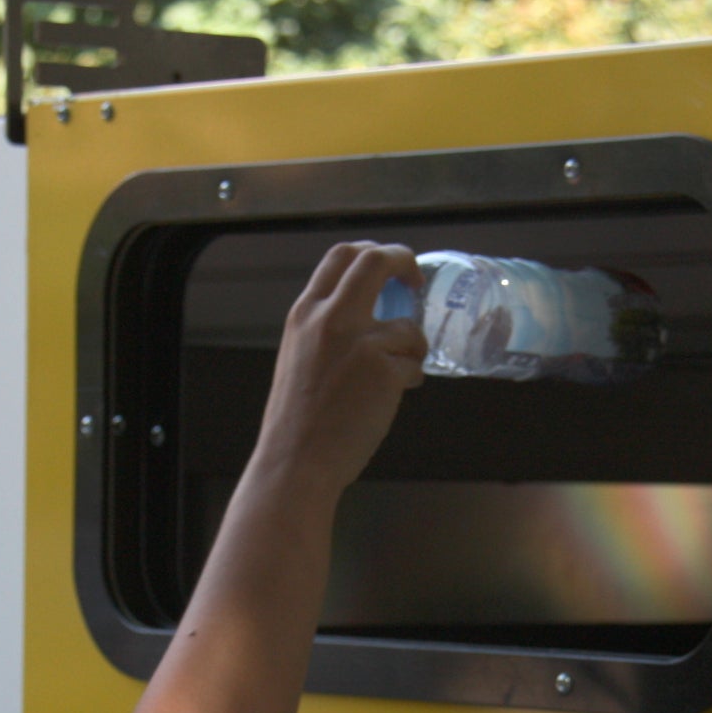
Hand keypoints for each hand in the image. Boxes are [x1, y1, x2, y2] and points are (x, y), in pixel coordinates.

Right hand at [251, 241, 424, 497]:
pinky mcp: (384, 370)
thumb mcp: (299, 356)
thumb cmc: (298, 421)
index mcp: (305, 313)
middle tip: (415, 281)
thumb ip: (326, 329)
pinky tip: (389, 398)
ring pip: (409, 327)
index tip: (388, 266)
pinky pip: (415, 364)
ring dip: (413, 348)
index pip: (341, 255)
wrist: (295, 461)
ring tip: (397, 374)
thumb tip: (367, 316)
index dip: (373, 251)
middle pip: (375, 261)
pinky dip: (410, 379)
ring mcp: (360, 342)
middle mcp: (330, 318)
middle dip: (403, 262)